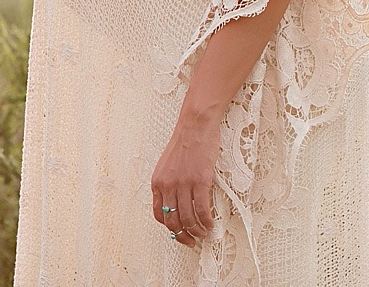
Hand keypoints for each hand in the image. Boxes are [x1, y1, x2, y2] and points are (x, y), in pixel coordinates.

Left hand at [150, 113, 218, 248]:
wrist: (194, 126)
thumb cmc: (184, 143)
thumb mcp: (167, 165)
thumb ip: (168, 184)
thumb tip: (175, 203)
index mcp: (157, 182)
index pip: (159, 214)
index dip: (170, 228)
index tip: (179, 233)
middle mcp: (167, 185)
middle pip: (173, 220)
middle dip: (183, 236)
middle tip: (193, 242)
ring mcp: (183, 184)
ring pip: (188, 219)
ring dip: (197, 231)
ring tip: (204, 234)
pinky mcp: (199, 181)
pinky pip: (202, 210)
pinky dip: (207, 221)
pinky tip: (211, 224)